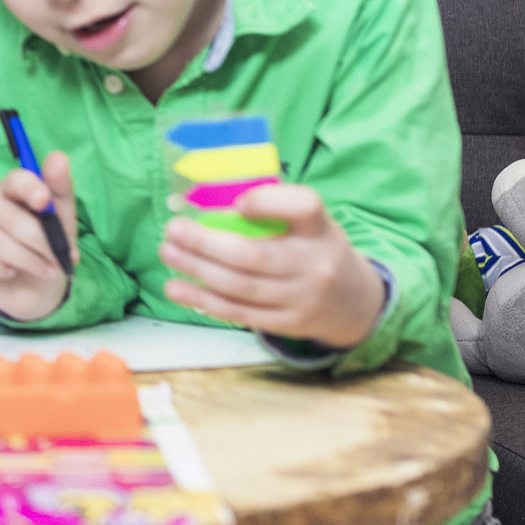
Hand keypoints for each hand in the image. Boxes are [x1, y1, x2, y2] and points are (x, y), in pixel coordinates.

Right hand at [0, 152, 76, 321]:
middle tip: (57, 259)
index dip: (29, 187)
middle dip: (39, 242)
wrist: (34, 289)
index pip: (14, 179)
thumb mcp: (61, 222)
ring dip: (27, 260)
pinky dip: (0, 269)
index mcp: (11, 190)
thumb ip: (59, 190)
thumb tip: (58, 157)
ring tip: (45, 270)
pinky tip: (10, 271)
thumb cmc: (45, 248)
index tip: (44, 201)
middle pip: (8, 216)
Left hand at [159, 183, 385, 348]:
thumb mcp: (310, 225)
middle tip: (173, 229)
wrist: (355, 302)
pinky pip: (239, 312)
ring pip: (240, 286)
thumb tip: (205, 200)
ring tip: (168, 253)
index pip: (303, 207)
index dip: (267, 202)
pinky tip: (177, 287)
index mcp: (320, 228)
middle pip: (255, 255)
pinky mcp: (287, 324)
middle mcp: (315, 264)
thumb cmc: (316, 249)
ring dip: (197, 270)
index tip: (237, 201)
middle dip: (206, 243)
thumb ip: (272, 210)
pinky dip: (203, 300)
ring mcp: (302, 298)